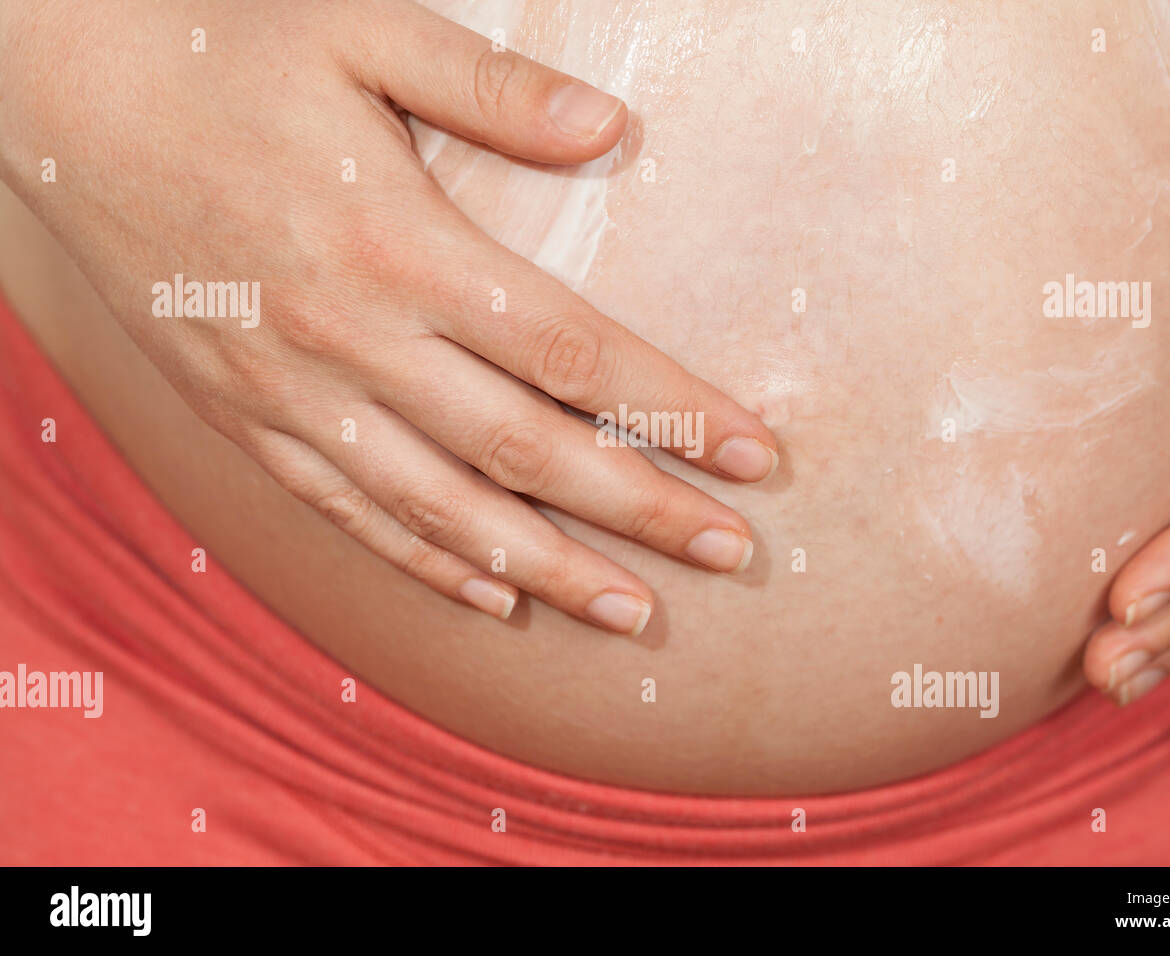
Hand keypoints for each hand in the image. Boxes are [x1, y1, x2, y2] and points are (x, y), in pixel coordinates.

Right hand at [0, 0, 777, 633]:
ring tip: (631, 611)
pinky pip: (349, 514)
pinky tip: (491, 596)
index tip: (757, 457)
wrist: (65, 103)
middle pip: (526, 451)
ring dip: (546, 567)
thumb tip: (612, 128)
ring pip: (442, 509)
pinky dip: (425, 563)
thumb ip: (490, 86)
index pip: (573, 353)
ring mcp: (293, 395)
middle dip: (640, 509)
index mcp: (399, 248)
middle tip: (730, 555)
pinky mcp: (247, 421)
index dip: (674, 409)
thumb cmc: (224, 56)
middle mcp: (353, 341)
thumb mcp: (360, 33)